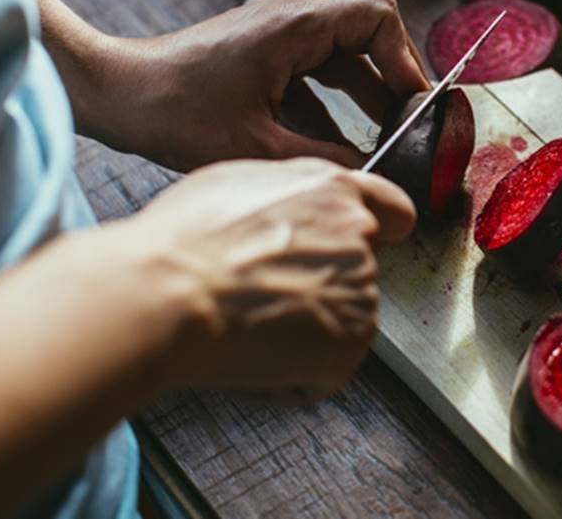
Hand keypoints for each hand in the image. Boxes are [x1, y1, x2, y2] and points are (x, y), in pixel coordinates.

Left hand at [50, 0, 429, 171]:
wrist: (114, 94)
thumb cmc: (174, 112)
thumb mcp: (256, 146)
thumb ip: (323, 158)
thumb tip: (371, 175)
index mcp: (294, 26)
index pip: (378, 15)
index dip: (405, 57)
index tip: (413, 103)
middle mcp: (289, 20)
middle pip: (367, 34)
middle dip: (392, 79)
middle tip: (409, 125)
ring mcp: (273, 35)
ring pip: (341, 57)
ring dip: (365, 95)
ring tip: (385, 139)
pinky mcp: (259, 55)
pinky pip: (313, 73)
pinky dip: (333, 104)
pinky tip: (339, 146)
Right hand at [121, 157, 414, 401]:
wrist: (169, 294)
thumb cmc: (185, 241)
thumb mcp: (238, 183)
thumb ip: (289, 195)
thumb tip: (292, 213)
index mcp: (333, 190)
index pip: (392, 210)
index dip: (383, 230)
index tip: (380, 242)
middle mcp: (357, 236)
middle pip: (354, 272)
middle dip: (315, 288)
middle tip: (259, 296)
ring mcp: (360, 290)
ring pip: (335, 322)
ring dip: (301, 334)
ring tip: (246, 324)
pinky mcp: (350, 343)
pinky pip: (321, 372)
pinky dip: (290, 378)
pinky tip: (251, 355)